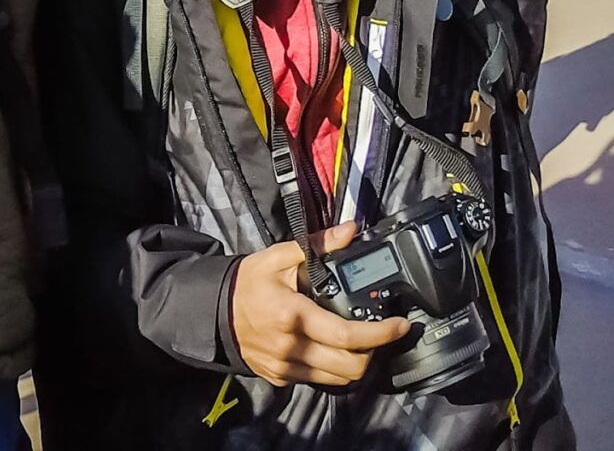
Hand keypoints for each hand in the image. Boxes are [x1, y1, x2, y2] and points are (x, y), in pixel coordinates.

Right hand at [226, 226, 409, 387]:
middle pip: (352, 365)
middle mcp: (292, 346)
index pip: (348, 335)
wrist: (213, 310)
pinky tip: (330, 348)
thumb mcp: (276, 257)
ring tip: (358, 342)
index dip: (382, 334)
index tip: (400, 325)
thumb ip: (316, 246)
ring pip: (341, 379)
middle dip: (374, 351)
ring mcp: (287, 366)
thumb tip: (350, 232)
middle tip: (378, 333)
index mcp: (293, 315)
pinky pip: (320, 381)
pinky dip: (333, 368)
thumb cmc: (247, 283)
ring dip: (356, 362)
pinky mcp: (282, 378)